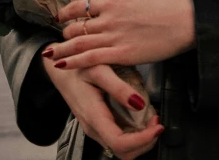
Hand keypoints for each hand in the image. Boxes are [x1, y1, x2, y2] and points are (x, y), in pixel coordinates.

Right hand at [42, 44, 163, 159]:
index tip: (157, 126)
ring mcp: (95, 129)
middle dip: (145, 142)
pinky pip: (118, 139)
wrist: (61, 70)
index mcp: (94, 116)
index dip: (142, 140)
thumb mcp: (100, 69)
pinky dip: (135, 134)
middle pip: (123, 153)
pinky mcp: (98, 125)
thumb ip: (119, 87)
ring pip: (122, 149)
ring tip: (152, 120)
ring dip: (141, 140)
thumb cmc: (78, 67)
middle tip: (157, 122)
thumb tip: (140, 104)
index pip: (119, 143)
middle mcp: (94, 128)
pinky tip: (142, 118)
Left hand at [45, 0, 195, 69]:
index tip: (59, 17)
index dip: (66, 13)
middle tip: (60, 41)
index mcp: (114, 1)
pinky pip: (90, 58)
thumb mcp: (138, 1)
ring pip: (78, 42)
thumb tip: (114, 12)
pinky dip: (73, 61)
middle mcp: (109, 17)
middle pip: (76, 26)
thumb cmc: (166, 10)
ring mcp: (114, 36)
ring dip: (62, 49)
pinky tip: (61, 65)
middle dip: (65, 34)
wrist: (183, 22)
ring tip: (50, 55)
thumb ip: (121, 8)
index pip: (81, 5)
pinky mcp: (121, 54)